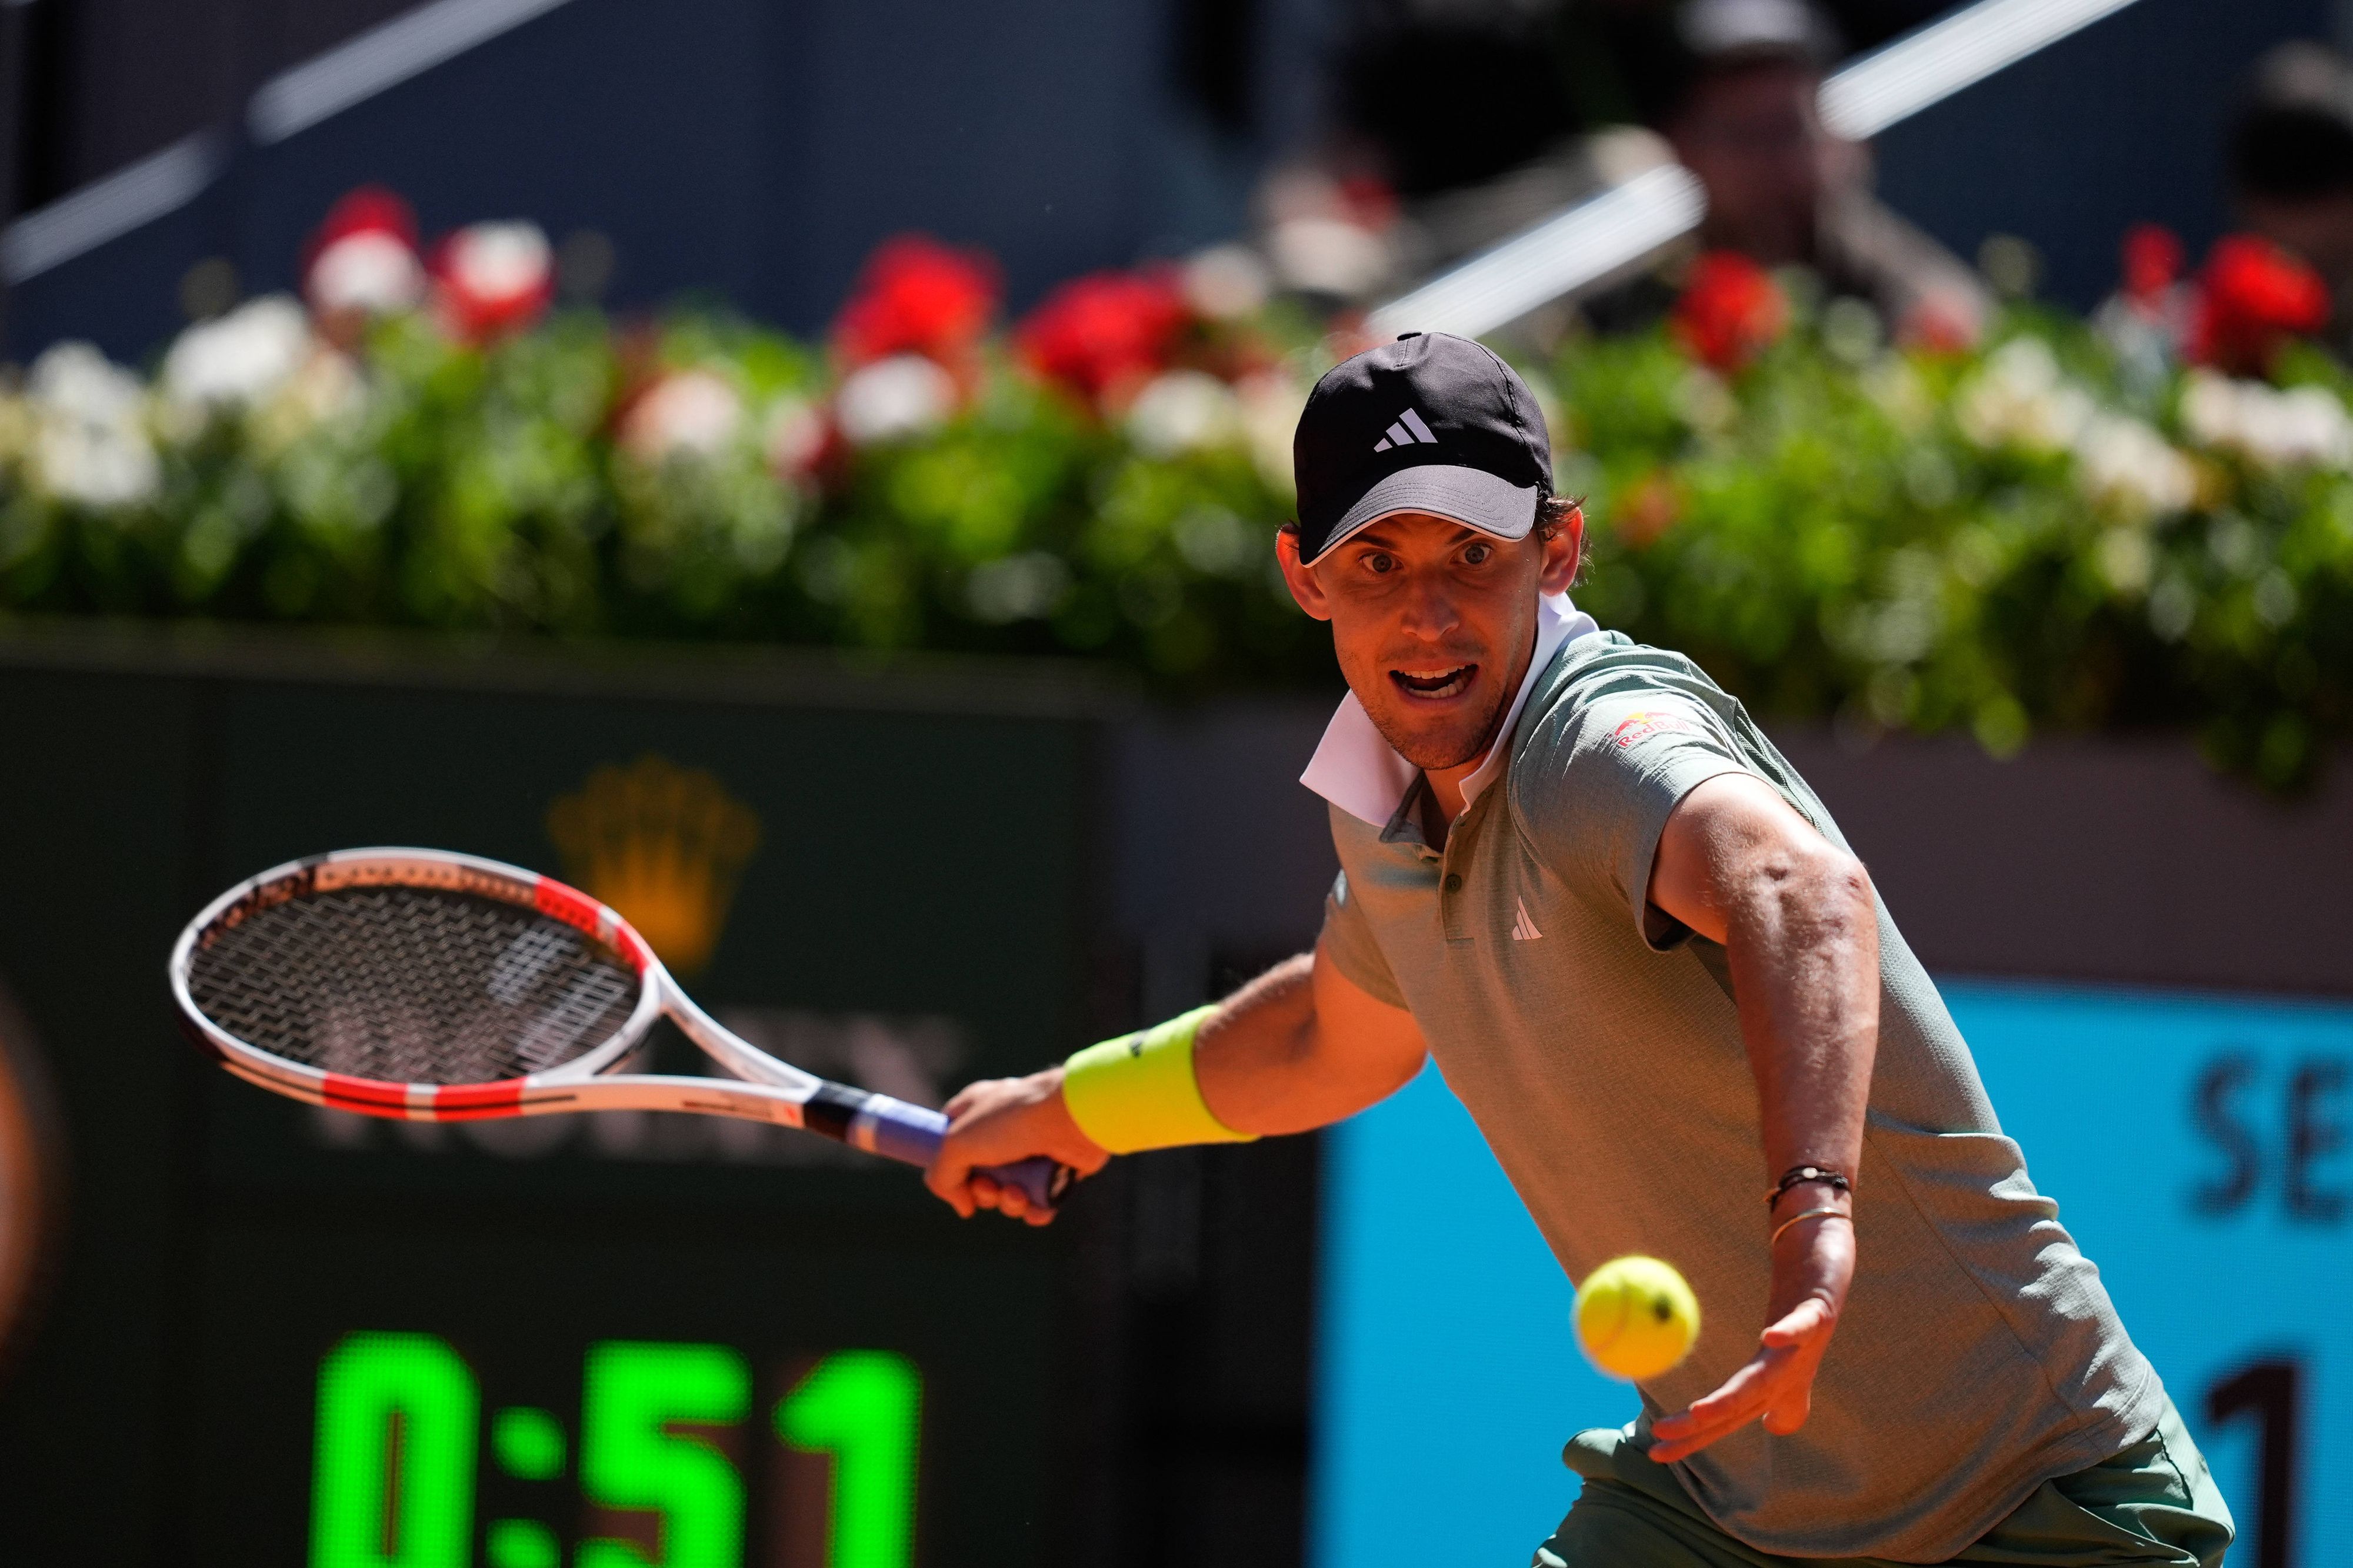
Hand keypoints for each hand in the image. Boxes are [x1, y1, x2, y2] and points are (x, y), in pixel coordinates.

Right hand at [925, 1067, 1109, 1225]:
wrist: (1073, 1117)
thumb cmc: (1013, 1120)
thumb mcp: (957, 1143)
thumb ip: (942, 1177)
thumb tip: (963, 1206)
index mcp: (978, 1111)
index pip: (952, 1141)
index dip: (949, 1165)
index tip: (952, 1178)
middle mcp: (1004, 1129)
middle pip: (980, 1177)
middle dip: (982, 1192)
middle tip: (990, 1187)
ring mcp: (1033, 1150)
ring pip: (1010, 1194)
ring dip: (1009, 1203)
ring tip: (1018, 1195)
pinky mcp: (1058, 1169)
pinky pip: (1039, 1202)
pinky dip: (1035, 1211)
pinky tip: (1036, 1208)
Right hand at [1647, 1208, 1852, 1463]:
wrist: (1831, 1269)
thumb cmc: (1806, 1311)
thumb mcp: (1785, 1356)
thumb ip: (1784, 1396)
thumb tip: (1773, 1430)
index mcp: (1772, 1382)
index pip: (1727, 1417)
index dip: (1694, 1438)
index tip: (1655, 1452)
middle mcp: (1787, 1371)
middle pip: (1741, 1404)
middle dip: (1703, 1425)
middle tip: (1661, 1435)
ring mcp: (1804, 1343)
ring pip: (1767, 1376)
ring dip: (1735, 1397)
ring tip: (1701, 1411)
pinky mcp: (1819, 1311)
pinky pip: (1803, 1323)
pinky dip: (1788, 1333)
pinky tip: (1769, 1336)